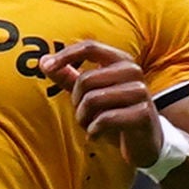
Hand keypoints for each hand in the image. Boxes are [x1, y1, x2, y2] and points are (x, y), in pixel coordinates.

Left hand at [46, 40, 162, 168]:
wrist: (145, 141)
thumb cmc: (114, 112)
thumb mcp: (90, 93)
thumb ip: (69, 77)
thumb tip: (43, 61)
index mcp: (120, 61)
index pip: (90, 47)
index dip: (66, 55)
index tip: (46, 66)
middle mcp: (132, 71)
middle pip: (86, 79)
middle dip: (76, 101)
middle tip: (83, 114)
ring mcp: (140, 92)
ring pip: (93, 100)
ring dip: (83, 118)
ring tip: (90, 125)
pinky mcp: (143, 113)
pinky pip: (105, 119)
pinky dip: (93, 130)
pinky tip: (96, 135)